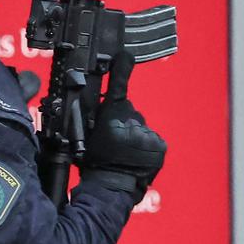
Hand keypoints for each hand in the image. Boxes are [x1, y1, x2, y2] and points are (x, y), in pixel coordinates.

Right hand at [81, 52, 166, 197]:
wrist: (112, 187)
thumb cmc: (94, 163)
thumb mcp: (83, 135)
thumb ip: (92, 115)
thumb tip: (99, 100)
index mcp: (110, 119)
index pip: (116, 90)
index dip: (121, 70)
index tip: (125, 55)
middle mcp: (131, 124)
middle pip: (127, 111)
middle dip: (121, 120)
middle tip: (112, 139)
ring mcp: (147, 135)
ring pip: (139, 125)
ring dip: (133, 133)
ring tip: (123, 151)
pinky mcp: (160, 145)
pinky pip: (151, 138)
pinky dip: (145, 144)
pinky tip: (136, 155)